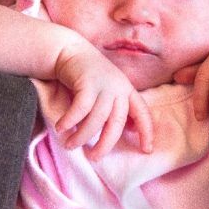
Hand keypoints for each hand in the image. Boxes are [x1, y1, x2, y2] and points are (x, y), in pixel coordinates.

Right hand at [53, 43, 153, 157]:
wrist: (71, 51)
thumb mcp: (110, 92)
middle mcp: (119, 88)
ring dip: (82, 135)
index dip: (146, 132)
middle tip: (94, 157)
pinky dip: (70, 121)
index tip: (147, 150)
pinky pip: (80, 109)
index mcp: (128, 91)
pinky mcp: (86, 83)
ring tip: (70, 145)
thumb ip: (118, 109)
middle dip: (105, 144)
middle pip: (116, 123)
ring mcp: (103, 85)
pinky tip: (61, 128)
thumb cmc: (90, 77)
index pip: (143, 114)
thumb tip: (130, 130)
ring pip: (96, 119)